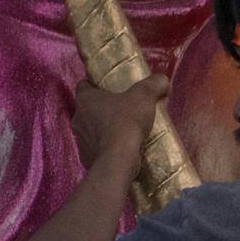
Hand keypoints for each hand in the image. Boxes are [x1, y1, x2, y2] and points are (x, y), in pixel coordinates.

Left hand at [69, 67, 159, 182]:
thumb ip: (153, 84)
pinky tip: (122, 149)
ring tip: (124, 130)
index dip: (96, 84)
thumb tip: (161, 80)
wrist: (118, 160)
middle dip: (103, 108)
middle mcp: (77, 118)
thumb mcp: (144, 96)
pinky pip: (96, 149)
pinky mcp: (86, 158)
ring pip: (91, 130)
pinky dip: (106, 148)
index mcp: (84, 99)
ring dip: (104, 129)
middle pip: (88, 109)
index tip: (110, 87)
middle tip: (123, 109)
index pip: (84, 85)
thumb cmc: (126, 122)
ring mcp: (80, 140)